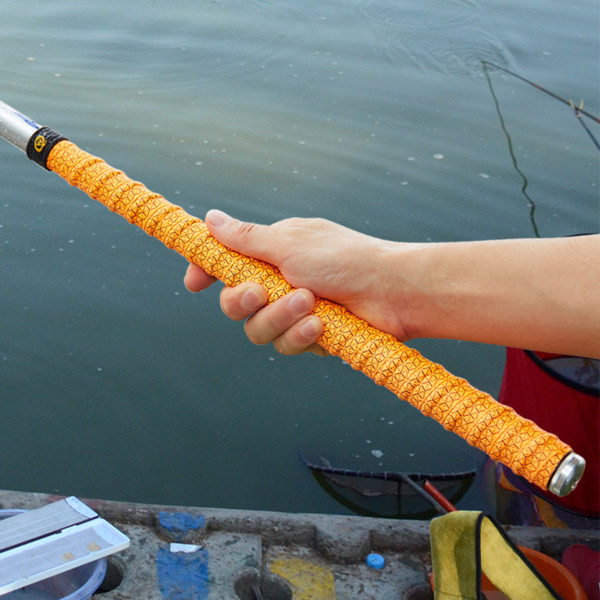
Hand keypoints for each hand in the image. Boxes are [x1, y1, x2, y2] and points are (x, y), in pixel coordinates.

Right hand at [184, 210, 406, 354]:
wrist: (391, 291)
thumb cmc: (344, 258)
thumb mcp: (290, 243)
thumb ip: (246, 238)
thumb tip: (211, 218)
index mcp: (272, 254)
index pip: (227, 264)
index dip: (206, 273)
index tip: (193, 283)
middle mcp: (279, 282)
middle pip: (235, 304)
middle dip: (242, 300)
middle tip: (260, 292)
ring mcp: (295, 312)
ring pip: (257, 330)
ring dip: (279, 318)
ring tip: (309, 303)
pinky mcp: (311, 337)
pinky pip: (286, 345)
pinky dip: (300, 336)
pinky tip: (321, 326)